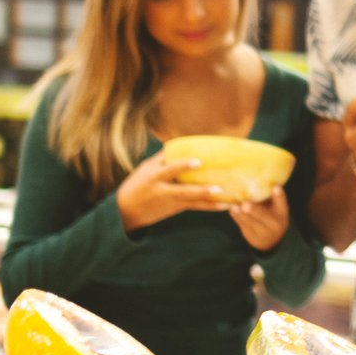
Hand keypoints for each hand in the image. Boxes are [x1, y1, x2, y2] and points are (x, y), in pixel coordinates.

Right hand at [116, 152, 234, 232]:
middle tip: (218, 188)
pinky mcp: (176, 209)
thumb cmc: (138, 184)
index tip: (198, 162)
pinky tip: (225, 205)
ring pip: (193, 202)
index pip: (169, 170)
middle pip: (184, 191)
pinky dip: (210, 206)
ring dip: (211, 202)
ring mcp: (171, 202)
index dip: (183, 166)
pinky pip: (195, 207)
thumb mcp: (146, 168)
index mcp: (154, 176)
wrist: (126, 211)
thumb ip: (163, 157)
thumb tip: (181, 143)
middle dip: (201, 191)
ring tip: (229, 201)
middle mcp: (163, 190)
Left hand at [229, 187, 289, 252]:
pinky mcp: (251, 235)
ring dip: (240, 214)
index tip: (276, 187)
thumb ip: (273, 197)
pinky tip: (232, 210)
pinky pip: (242, 225)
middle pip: (263, 215)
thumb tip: (268, 182)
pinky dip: (236, 217)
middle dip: (253, 210)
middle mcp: (273, 223)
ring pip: (250, 221)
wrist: (271, 240)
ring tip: (234, 206)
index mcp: (281, 213)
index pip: (282, 203)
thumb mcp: (278, 208)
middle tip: (245, 204)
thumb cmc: (273, 216)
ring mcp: (262, 231)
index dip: (279, 195)